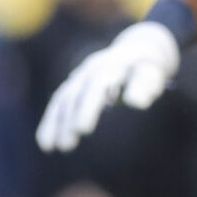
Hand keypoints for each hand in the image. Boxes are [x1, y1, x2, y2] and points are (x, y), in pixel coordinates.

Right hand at [36, 20, 180, 152]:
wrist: (136, 49)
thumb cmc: (146, 70)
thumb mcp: (151, 74)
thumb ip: (144, 86)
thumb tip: (136, 102)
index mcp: (110, 66)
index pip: (95, 86)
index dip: (87, 107)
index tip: (83, 130)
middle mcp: (90, 70)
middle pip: (75, 94)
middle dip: (69, 120)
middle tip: (66, 146)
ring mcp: (79, 77)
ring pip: (63, 99)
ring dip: (55, 123)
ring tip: (49, 147)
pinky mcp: (73, 85)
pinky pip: (58, 103)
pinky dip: (51, 121)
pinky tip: (45, 143)